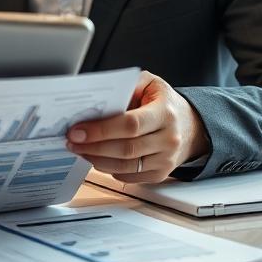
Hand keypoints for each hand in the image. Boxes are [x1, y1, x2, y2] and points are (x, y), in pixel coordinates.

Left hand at [66, 71, 208, 182]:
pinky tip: (96, 158)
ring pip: (125, 167)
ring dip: (96, 160)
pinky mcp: (160, 174)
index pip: (130, 124)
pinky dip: (108, 169)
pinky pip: (129, 177)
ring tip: (79, 150)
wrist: (190, 126)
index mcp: (165, 113)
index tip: (77, 130)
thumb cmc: (164, 102)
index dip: (101, 129)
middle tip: (71, 140)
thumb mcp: (149, 84)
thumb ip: (125, 87)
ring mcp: (166, 160)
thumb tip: (96, 99)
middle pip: (125, 148)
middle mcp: (168, 139)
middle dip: (93, 146)